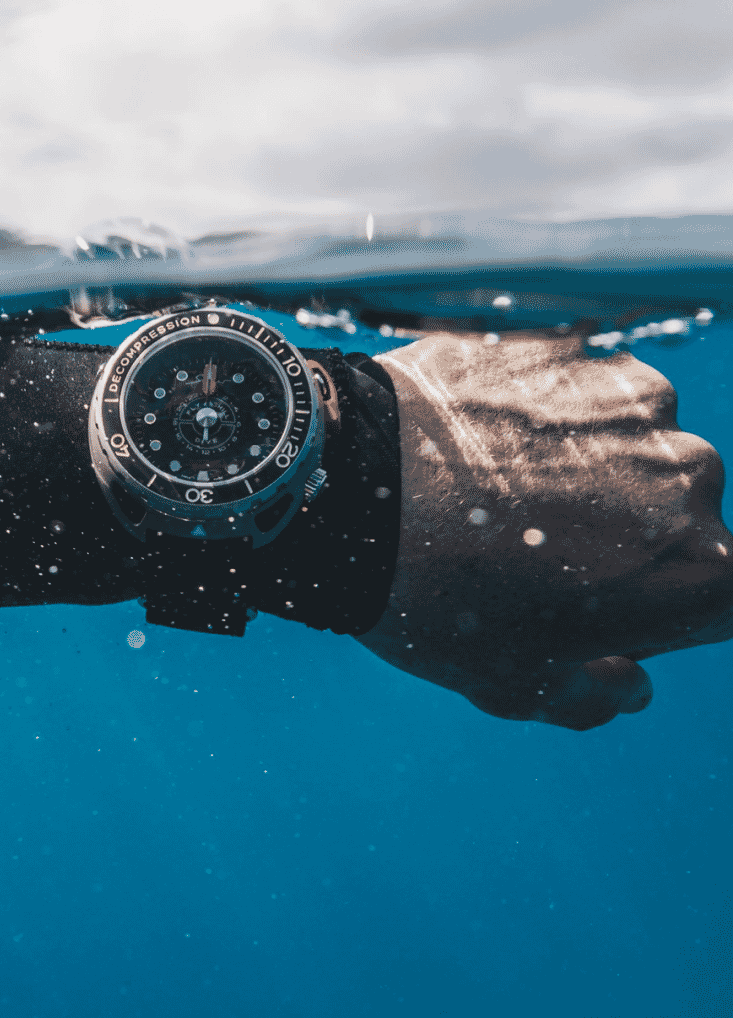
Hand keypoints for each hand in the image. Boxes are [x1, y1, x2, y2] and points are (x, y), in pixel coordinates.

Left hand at [358, 333, 732, 729]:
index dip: (660, 610)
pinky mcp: (573, 350)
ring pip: (629, 447)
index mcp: (704, 568)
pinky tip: (481, 442)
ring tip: (498, 491)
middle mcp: (691, 473)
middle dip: (624, 537)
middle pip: (678, 516)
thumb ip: (595, 695)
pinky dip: (542, 417)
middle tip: (531, 549)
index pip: (718, 596)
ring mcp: (630, 399)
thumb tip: (629, 683)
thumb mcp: (516, 687)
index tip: (597, 609)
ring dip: (584, 469)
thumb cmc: (436, 600)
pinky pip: (575, 393)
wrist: (349, 487)